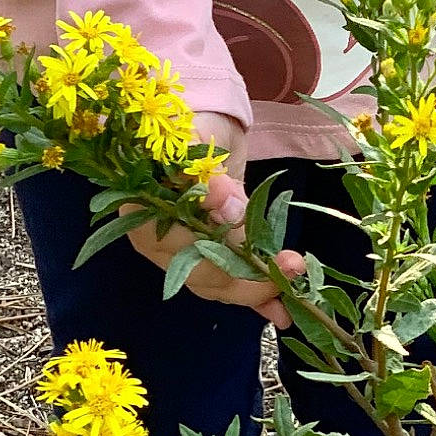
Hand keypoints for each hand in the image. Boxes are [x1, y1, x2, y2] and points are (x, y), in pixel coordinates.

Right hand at [124, 110, 304, 329]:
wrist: (202, 127)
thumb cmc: (191, 127)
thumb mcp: (197, 140)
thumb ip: (207, 172)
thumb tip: (227, 204)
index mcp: (141, 207)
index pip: (176, 243)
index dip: (216, 253)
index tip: (255, 245)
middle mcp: (155, 238)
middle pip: (198, 272)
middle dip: (246, 277)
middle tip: (290, 271)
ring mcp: (180, 252)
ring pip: (216, 284)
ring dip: (256, 290)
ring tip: (294, 292)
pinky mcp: (206, 256)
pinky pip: (228, 282)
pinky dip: (255, 296)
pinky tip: (280, 309)